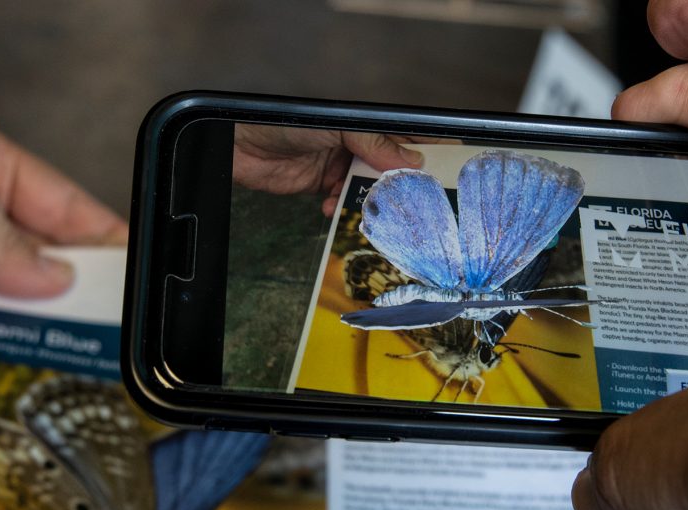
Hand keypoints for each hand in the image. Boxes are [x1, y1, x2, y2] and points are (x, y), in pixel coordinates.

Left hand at [232, 125, 431, 215]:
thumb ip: (375, 143)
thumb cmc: (284, 121)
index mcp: (366, 124)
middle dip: (399, 188)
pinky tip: (332, 206)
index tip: (447, 174)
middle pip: (392, 170)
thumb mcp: (338, 127)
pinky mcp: (323, 186)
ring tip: (370, 210)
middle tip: (411, 205)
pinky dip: (341, 208)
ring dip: (369, 202)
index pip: (407, 138)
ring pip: (369, 191)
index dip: (428, 154)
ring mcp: (341, 166)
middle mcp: (358, 144)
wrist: (241, 143)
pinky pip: (344, 202)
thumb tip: (411, 161)